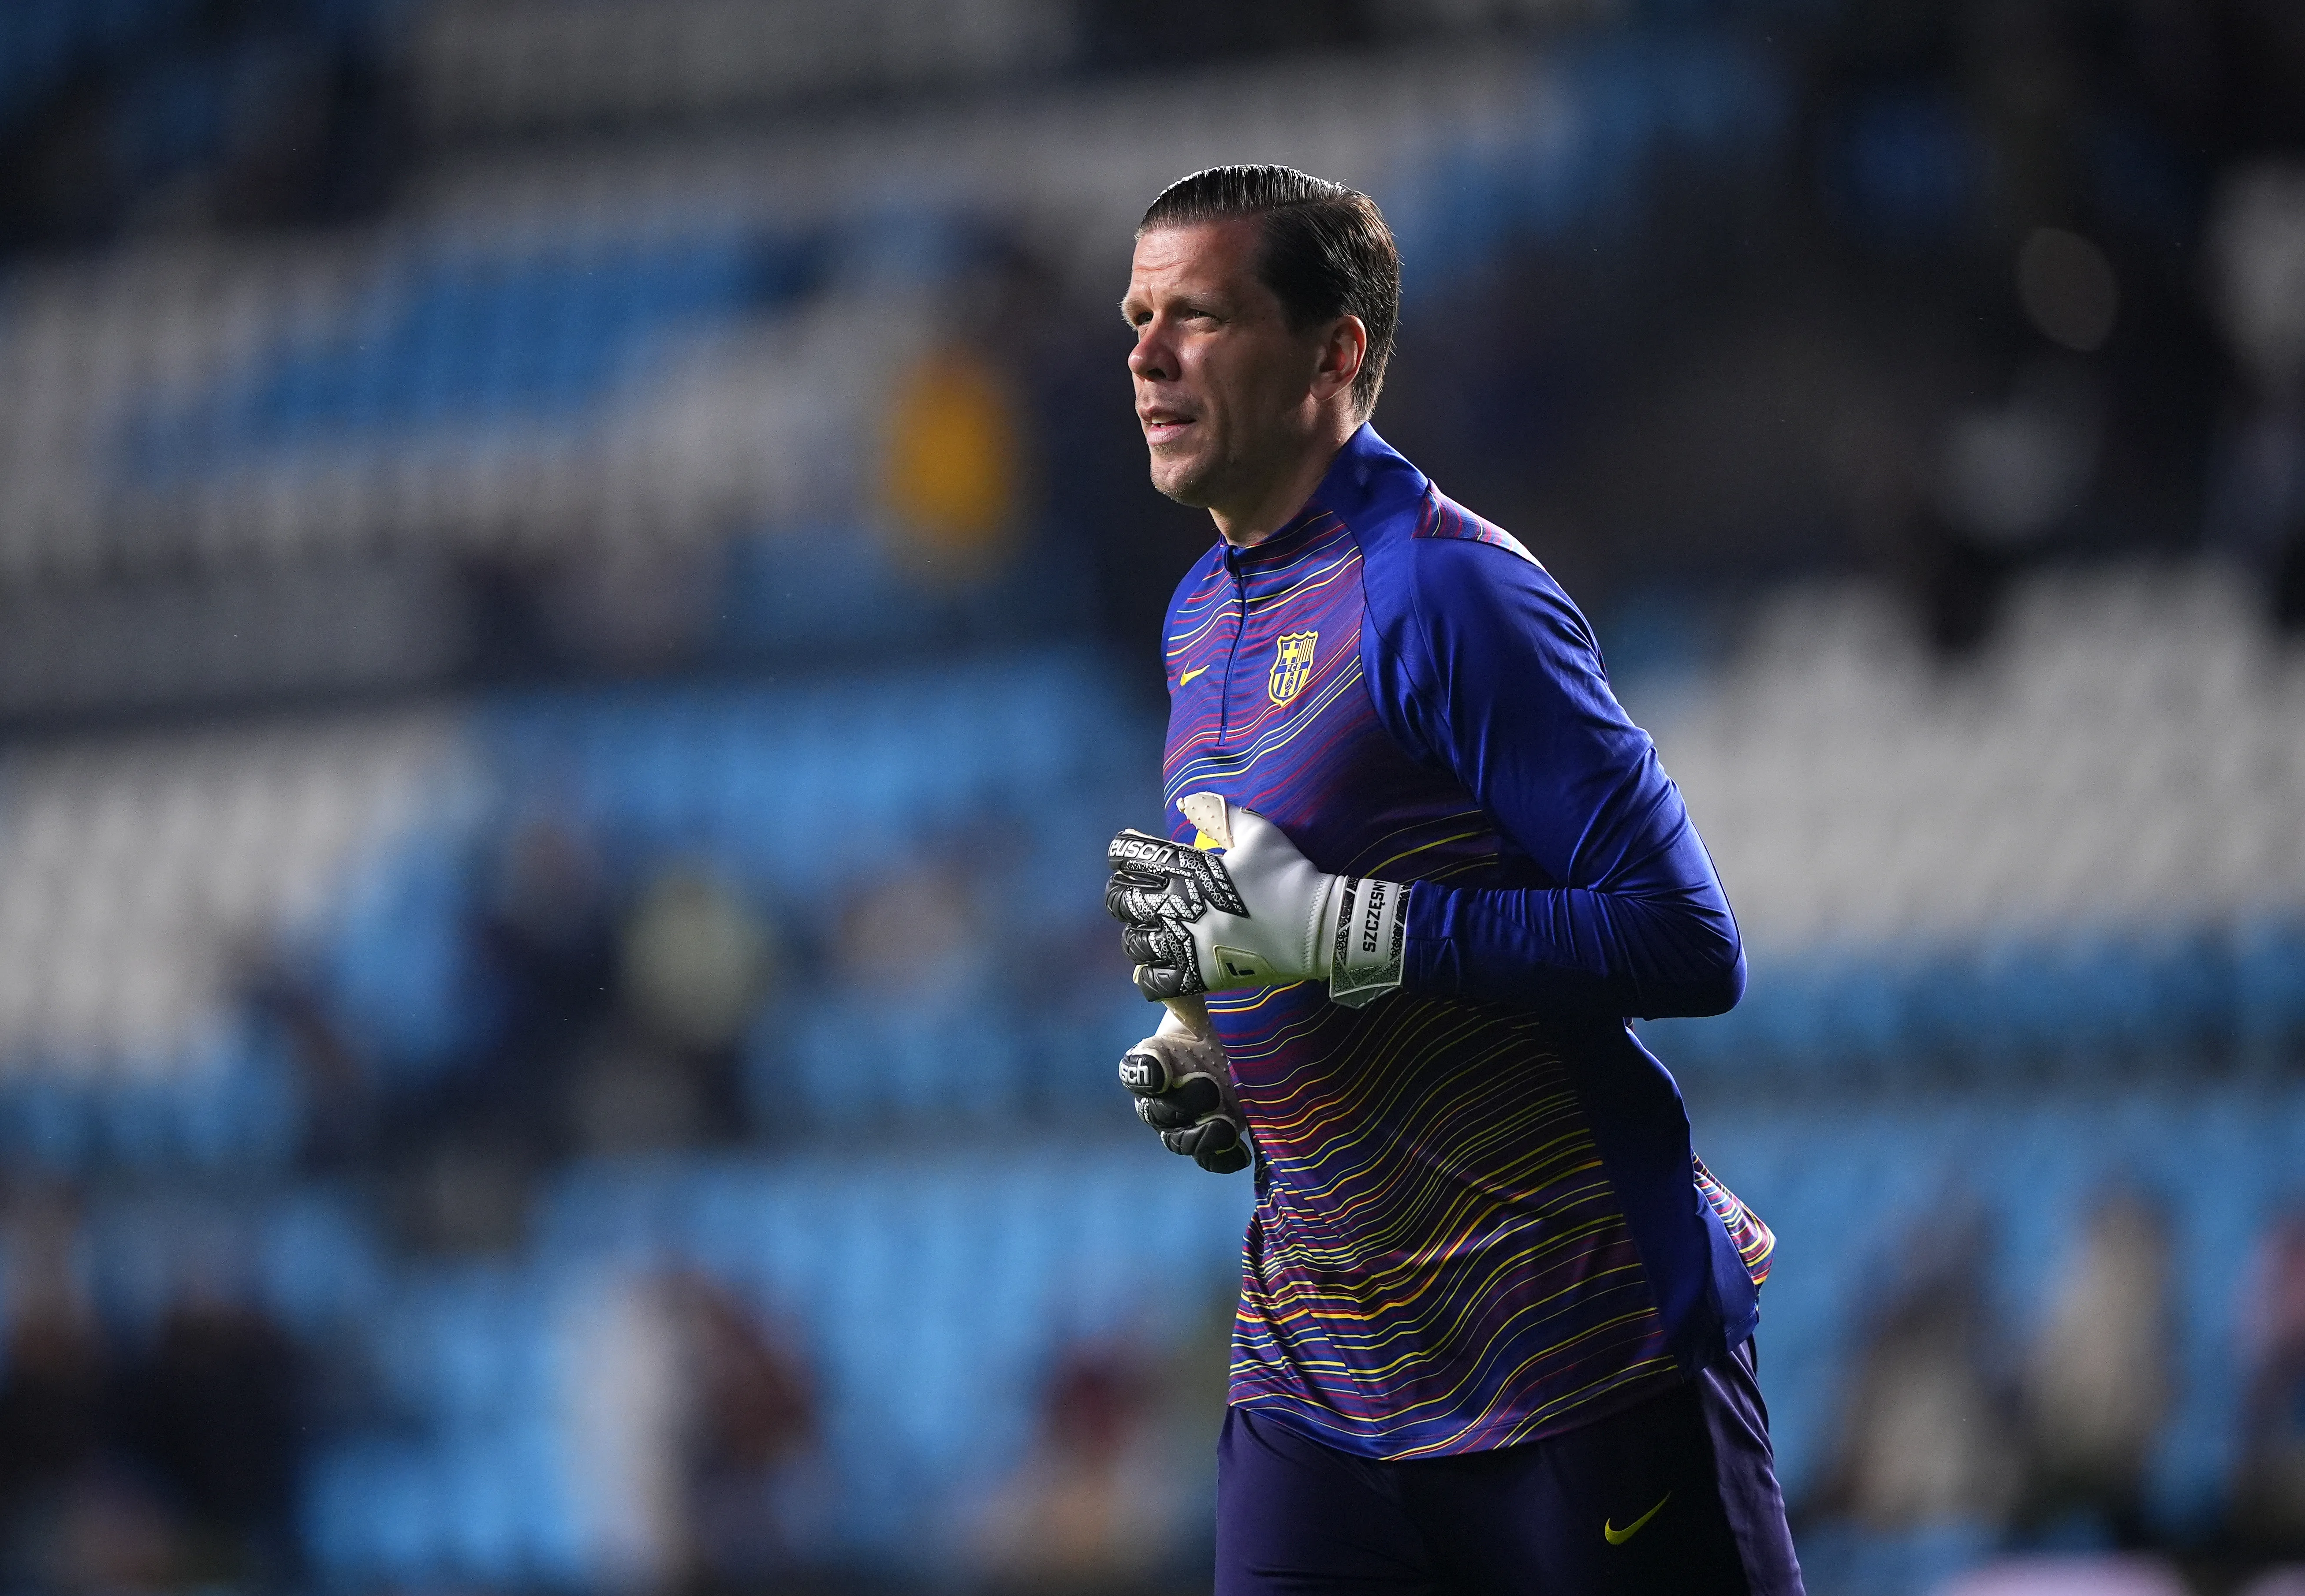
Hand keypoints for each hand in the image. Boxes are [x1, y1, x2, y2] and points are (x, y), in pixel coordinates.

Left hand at [1105, 793, 1409, 1007]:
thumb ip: (1218, 814)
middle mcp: (1180, 908)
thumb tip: (1186, 801)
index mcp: (1189, 870)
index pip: (1132, 856)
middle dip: (1121, 892)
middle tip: (1132, 891)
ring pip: (1133, 943)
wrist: (1317, 927)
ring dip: (1135, 933)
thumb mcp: (1257, 831)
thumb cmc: (1287, 874)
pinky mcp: (1201, 977)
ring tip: (1147, 928)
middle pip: (1122, 901)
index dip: (1122, 850)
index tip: (1127, 851)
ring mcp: (1188, 946)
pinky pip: (1155, 983)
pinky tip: (1157, 964)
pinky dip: (1149, 974)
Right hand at [1118, 999, 1249, 1173]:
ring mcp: (1193, 1116)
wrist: (1264, 1032)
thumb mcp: (1215, 996)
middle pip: (1154, 1111)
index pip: (1137, 1069)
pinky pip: (1211, 1158)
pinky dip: (1222, 1158)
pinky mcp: (1221, 1134)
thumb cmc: (1234, 1008)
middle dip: (1177, 1104)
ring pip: (1177, 1139)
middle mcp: (1169, 1091)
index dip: (1142, 1072)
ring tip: (1225, 1126)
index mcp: (1161, 1054)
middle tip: (1210, 1088)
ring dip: (1197, 1137)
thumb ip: (1192, 992)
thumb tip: (1176, 973)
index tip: (1160, 1068)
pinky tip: (1241, 1152)